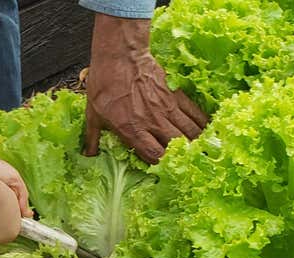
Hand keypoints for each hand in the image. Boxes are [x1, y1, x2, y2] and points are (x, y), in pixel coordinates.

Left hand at [84, 14, 208, 164]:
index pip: (153, 155)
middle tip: (184, 159)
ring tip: (199, 148)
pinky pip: (193, 112)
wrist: (120, 56)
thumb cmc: (104, 85)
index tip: (160, 165)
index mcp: (131, 129)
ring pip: (188, 131)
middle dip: (181, 155)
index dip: (159, 163)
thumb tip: (88, 155)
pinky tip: (205, 128)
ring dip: (195, 141)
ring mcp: (166, 108)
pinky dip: (201, 122)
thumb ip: (93, 137)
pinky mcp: (174, 94)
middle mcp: (151, 121)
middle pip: (175, 145)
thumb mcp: (92, 115)